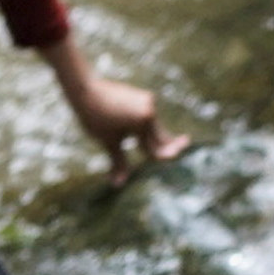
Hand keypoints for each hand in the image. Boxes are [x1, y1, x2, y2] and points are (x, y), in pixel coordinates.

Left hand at [47, 34, 190, 174]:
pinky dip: (149, 124)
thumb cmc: (95, 117)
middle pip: (160, 135)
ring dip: (157, 135)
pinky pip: (149, 115)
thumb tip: (118, 184)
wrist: (86, 90)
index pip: (154, 146)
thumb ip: (118, 161)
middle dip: (169, 143)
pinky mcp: (144, 96)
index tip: (175, 156)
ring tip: (173, 139)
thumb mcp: (108, 141)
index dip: (161, 155)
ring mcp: (148, 101)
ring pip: (155, 125)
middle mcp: (149, 110)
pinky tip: (147, 127)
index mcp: (142, 121)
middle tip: (186, 142)